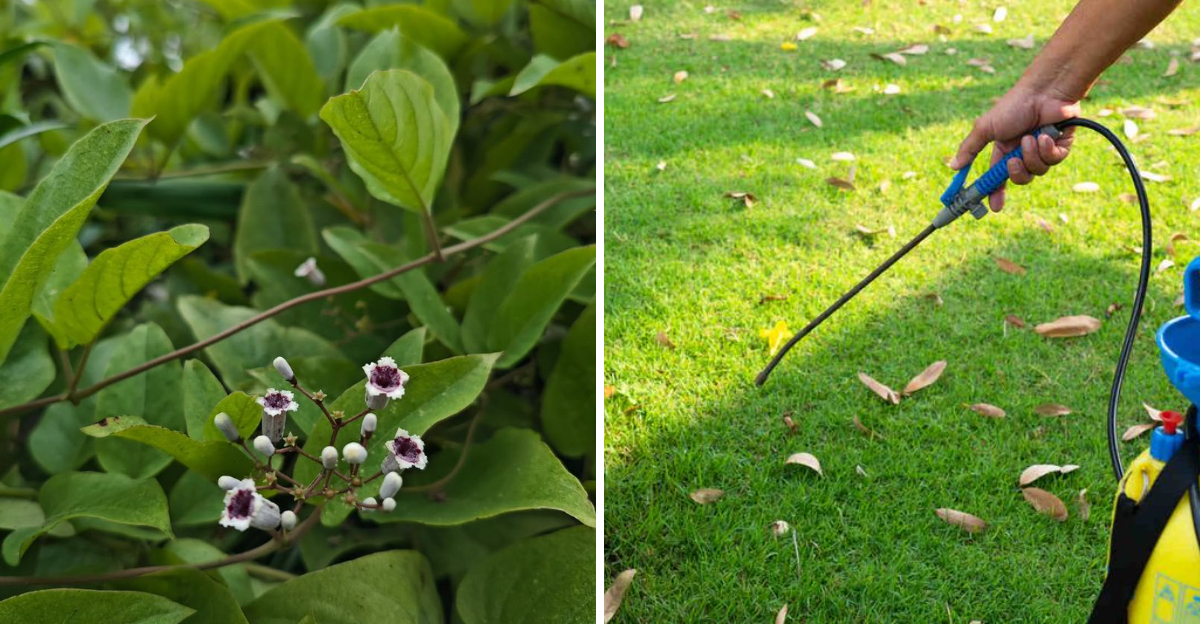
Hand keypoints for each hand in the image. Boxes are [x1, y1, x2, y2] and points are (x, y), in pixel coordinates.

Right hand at [950, 85, 1078, 211]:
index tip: (993, 207)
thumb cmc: (1013, 106)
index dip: (995, 193)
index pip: (998, 178)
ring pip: (1038, 171)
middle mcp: (1023, 152)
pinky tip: (1045, 135)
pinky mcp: (1061, 146)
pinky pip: (1054, 161)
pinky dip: (1048, 149)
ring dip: (1032, 155)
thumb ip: (969, 148)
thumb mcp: (985, 128)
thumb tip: (952, 166)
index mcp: (1004, 150)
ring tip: (1031, 137)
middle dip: (1016, 173)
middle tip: (1013, 161)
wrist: (1043, 91)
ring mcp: (1042, 150)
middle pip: (1020, 178)